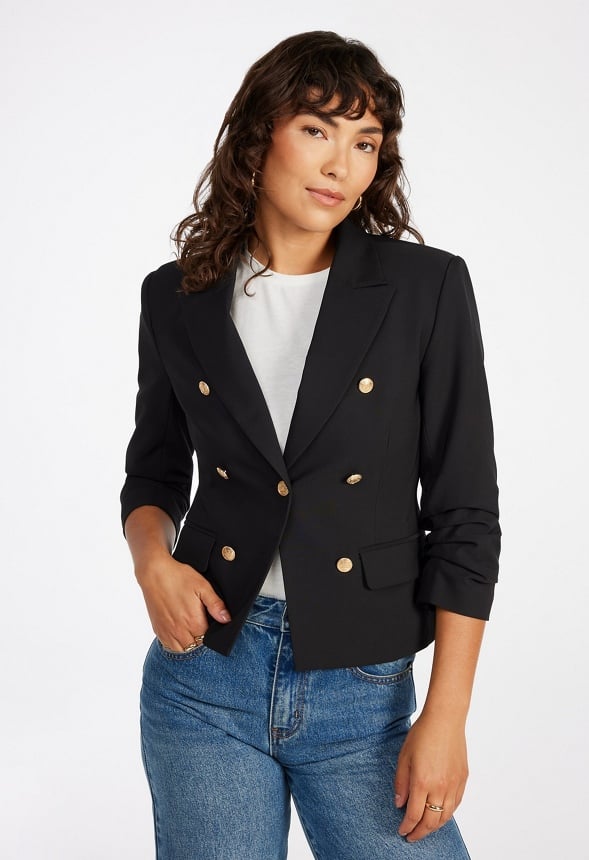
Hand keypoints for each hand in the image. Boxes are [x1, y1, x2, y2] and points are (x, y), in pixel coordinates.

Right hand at [136, 552, 230, 651]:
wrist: (154, 573)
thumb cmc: (179, 577)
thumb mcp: (203, 587)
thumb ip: (216, 605)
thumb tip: (227, 619)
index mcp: (194, 622)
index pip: (208, 640)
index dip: (212, 635)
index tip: (210, 625)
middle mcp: (180, 631)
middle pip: (195, 647)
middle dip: (201, 640)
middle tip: (201, 627)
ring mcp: (167, 632)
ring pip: (182, 650)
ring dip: (188, 645)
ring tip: (191, 631)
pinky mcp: (158, 630)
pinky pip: (169, 646)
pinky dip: (175, 644)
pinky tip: (179, 633)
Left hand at [394, 710, 468, 842]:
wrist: (445, 720)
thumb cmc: (422, 734)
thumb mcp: (404, 757)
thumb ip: (401, 783)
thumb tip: (399, 804)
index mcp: (422, 781)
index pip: (414, 815)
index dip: (407, 827)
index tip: (402, 832)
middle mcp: (440, 787)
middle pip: (431, 821)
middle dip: (420, 832)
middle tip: (412, 836)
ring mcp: (454, 784)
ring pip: (445, 816)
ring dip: (434, 826)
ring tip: (425, 828)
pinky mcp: (463, 780)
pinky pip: (456, 804)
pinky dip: (447, 814)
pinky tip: (440, 815)